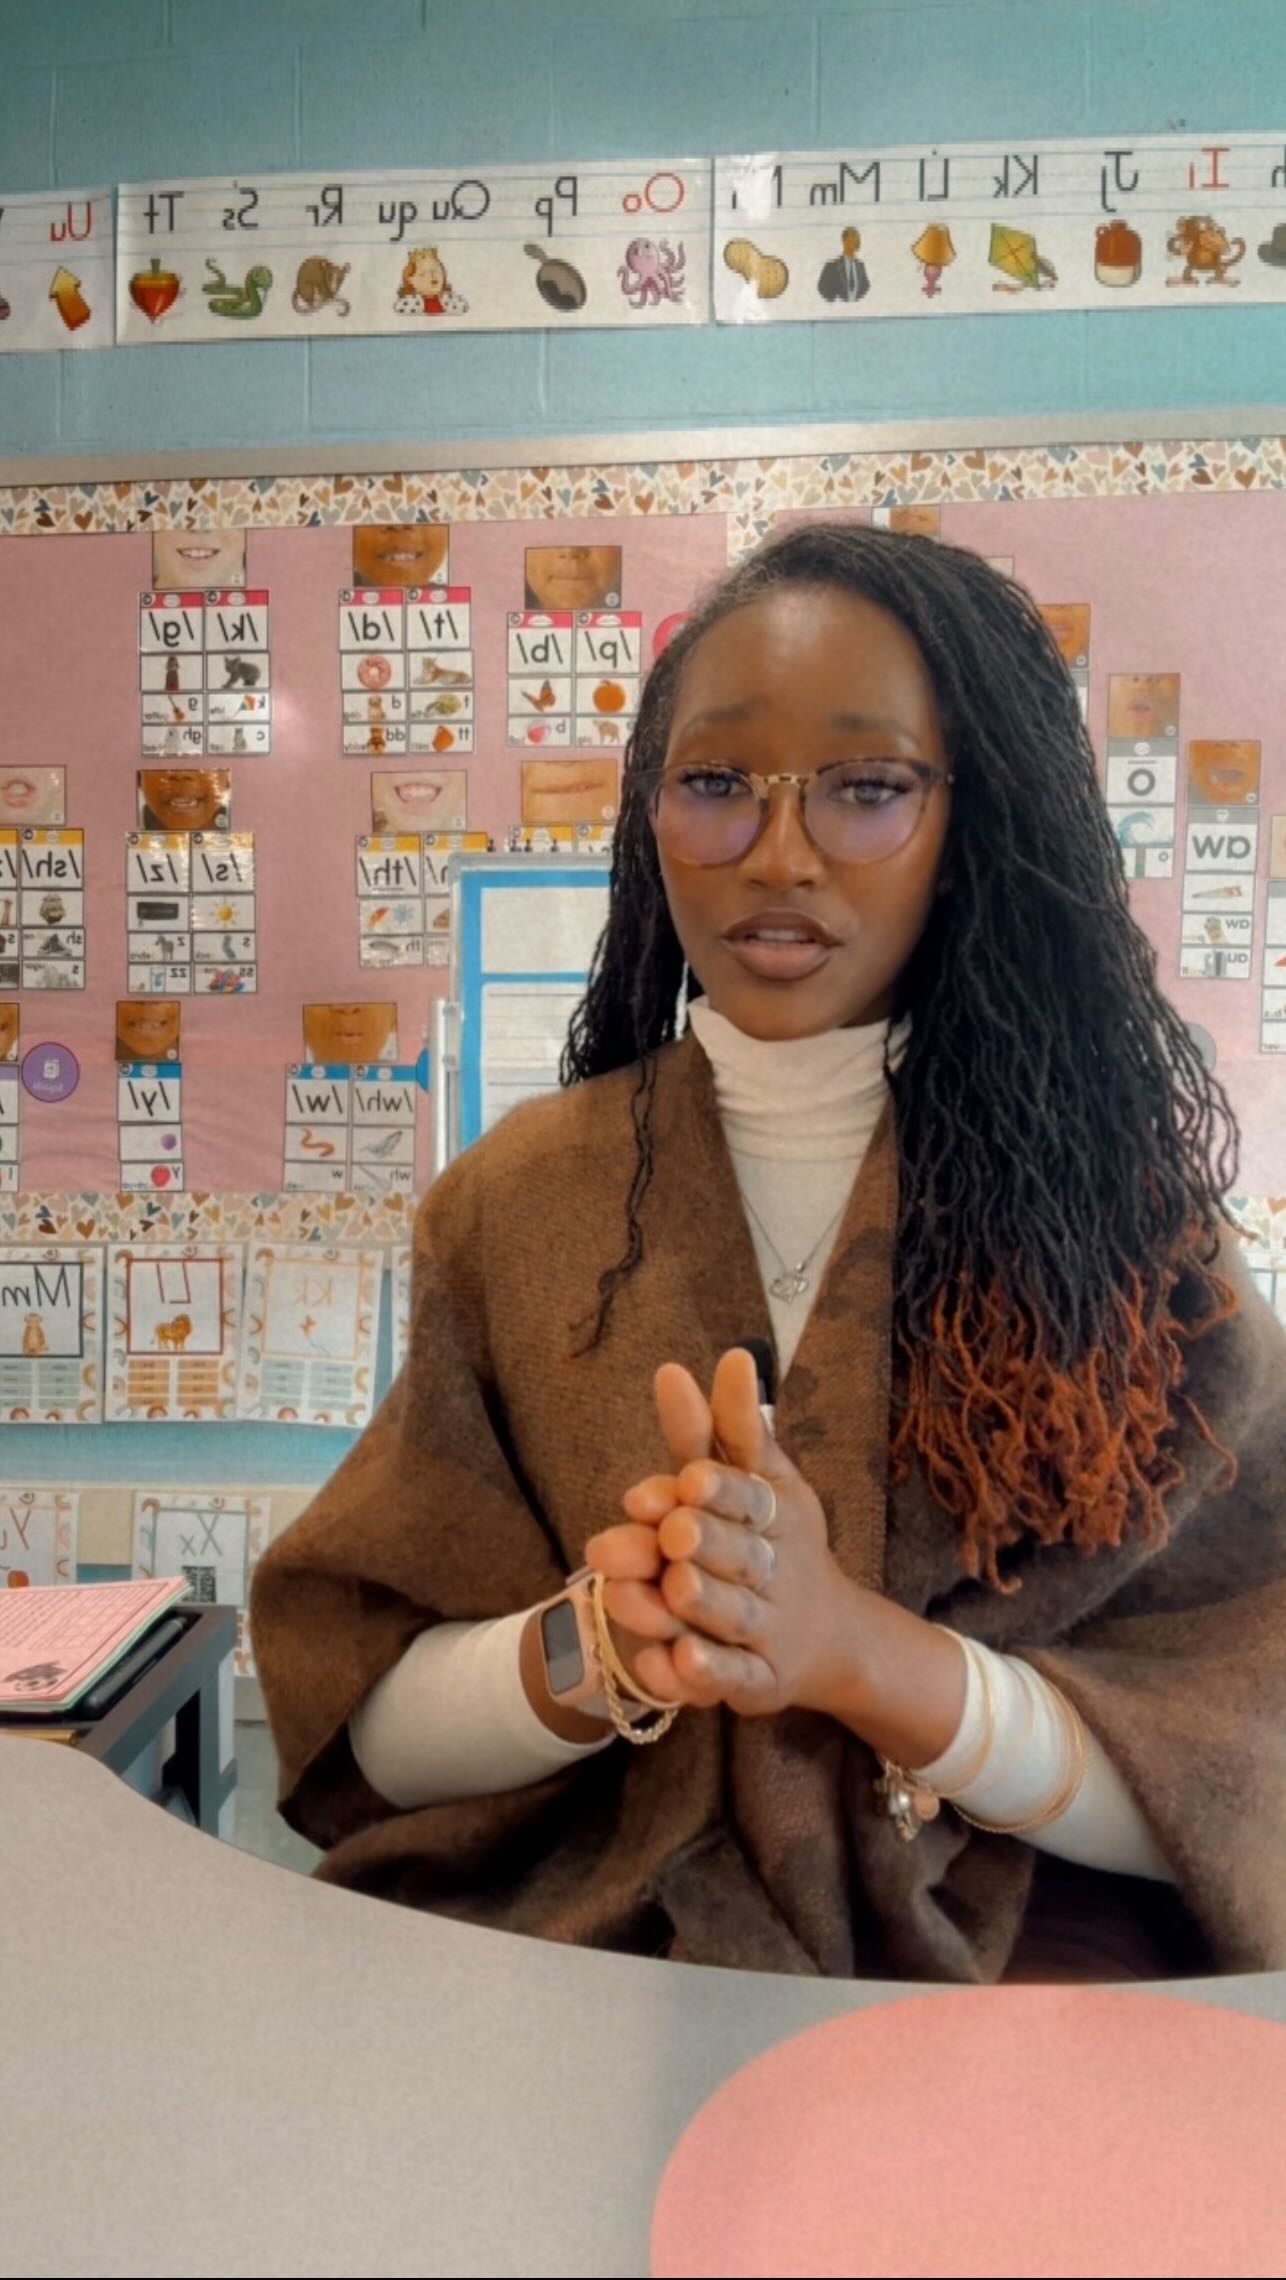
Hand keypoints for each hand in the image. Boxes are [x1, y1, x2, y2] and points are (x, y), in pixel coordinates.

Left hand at [585, 1348, 860, 1717]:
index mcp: (776, 1517)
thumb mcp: (760, 1480)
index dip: (721, 1490)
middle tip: (675, 1533)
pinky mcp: (757, 1682)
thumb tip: (733, 1355)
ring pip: (733, 1619)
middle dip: (709, 1544)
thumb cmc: (775, 1542)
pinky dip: (706, 1674)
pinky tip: (674, 1662)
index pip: (752, 1498)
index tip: (688, 1478)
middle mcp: (776, 1573)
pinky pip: (732, 1679)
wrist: (827, 1637)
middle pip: (742, 1558)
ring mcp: (768, 1631)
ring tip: (675, 1589)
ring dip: (703, 1606)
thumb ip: (730, 1427)